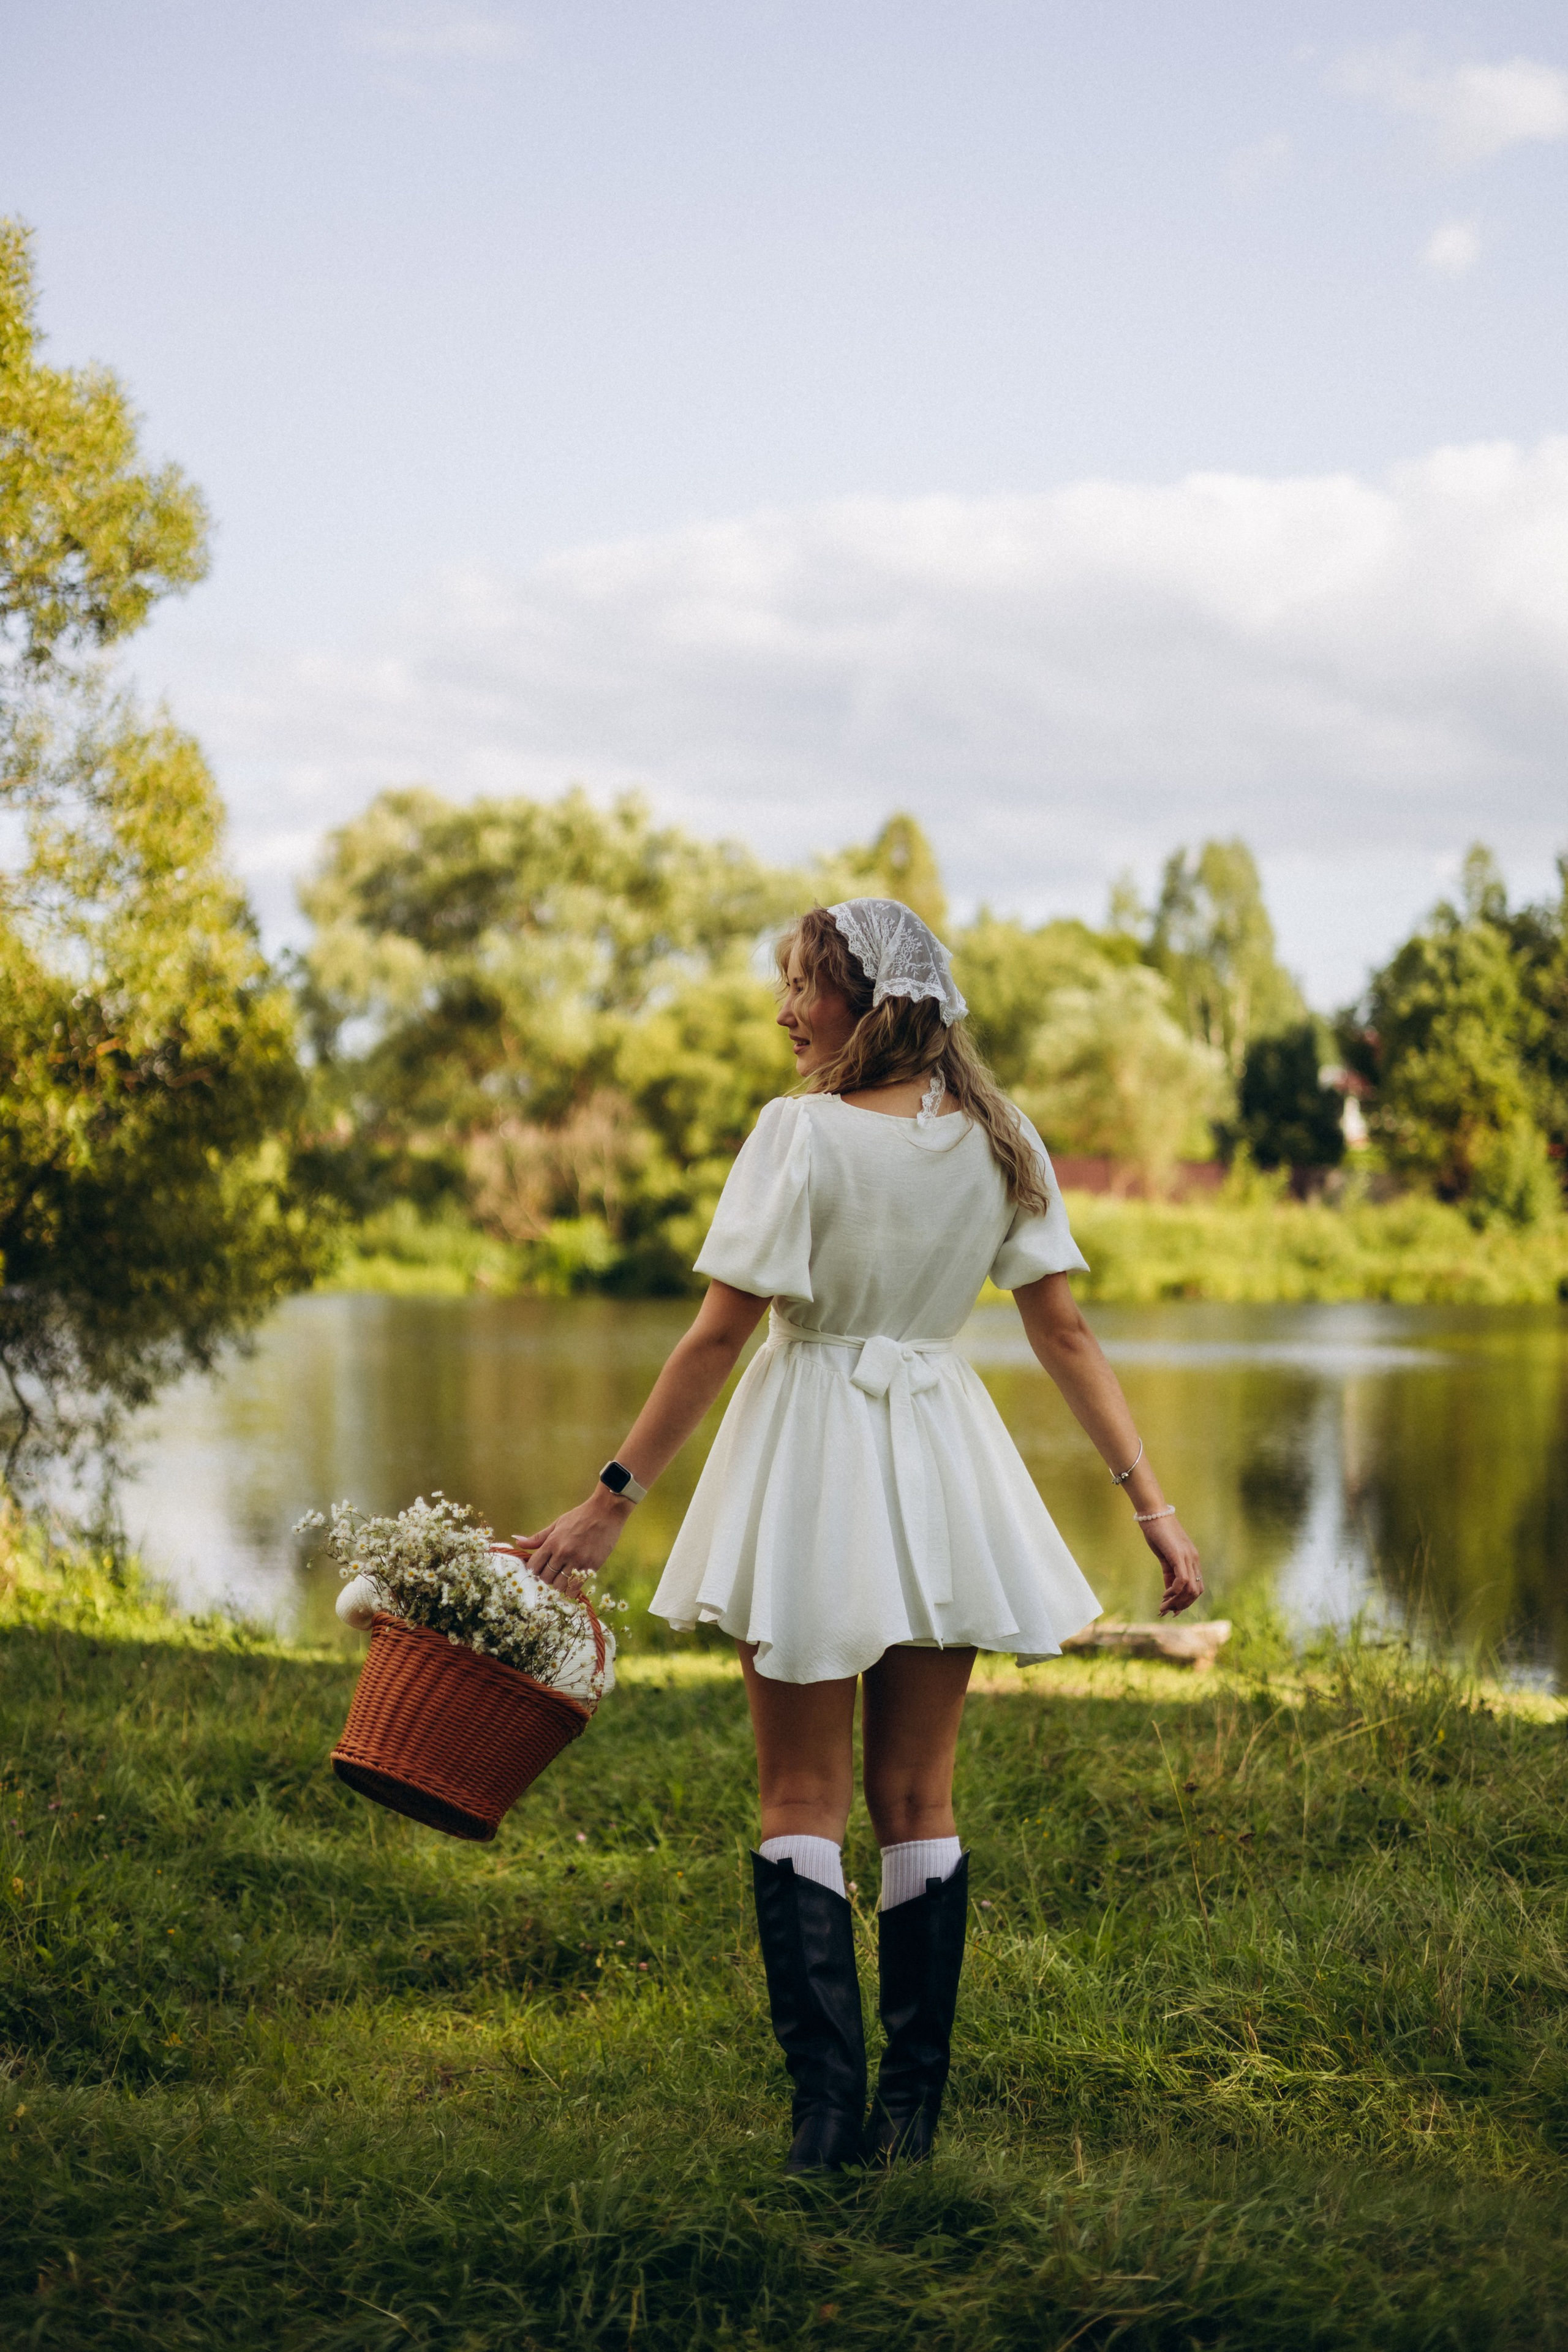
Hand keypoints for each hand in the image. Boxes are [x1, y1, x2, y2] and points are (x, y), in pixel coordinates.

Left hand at [512, 1488, 630, 1597]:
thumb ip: (538, 1537)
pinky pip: (575, 1587)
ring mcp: (577, 1561)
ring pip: (559, 1585)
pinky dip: (571, 1590)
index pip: (533, 1566)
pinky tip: (571, 1584)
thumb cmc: (580, 1516)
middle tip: (552, 1574)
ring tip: (562, 1578)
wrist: (606, 1512)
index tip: (539, 1570)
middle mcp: (563, 1553)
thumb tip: (517, 1541)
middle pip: (545, 1578)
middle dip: (546, 1578)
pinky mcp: (591, 1566)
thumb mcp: (557, 1524)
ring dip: (558, 1585)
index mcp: (552, 1542)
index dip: (533, 1570)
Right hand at [1141, 1514, 1203, 1616]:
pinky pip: (1182, 1580)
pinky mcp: (1179, 1555)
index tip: (1173, 1610)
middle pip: (1196, 1592)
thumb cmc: (1157, 1532)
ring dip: (1177, 1602)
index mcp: (1192, 1560)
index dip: (1187, 1602)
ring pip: (1190, 1589)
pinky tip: (1164, 1595)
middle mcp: (1194, 1560)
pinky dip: (1174, 1592)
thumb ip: (1169, 1573)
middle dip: (1182, 1605)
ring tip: (1163, 1606)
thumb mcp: (1165, 1556)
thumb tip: (1169, 1592)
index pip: (1197, 1588)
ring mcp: (1188, 1557)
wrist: (1153, 1513)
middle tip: (1167, 1611)